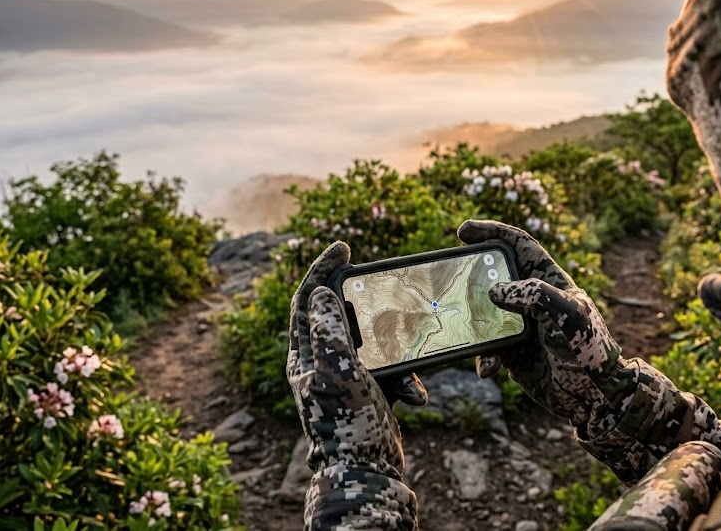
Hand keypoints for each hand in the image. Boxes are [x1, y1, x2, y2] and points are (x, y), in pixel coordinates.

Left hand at [287, 242, 424, 469]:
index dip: (322, 268)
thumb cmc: (347, 424)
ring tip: (408, 366)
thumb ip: (329, 330)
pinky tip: (416, 396)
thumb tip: (321, 292)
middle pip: (343, 315)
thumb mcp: (337, 371)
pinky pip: (393, 370)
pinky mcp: (371, 391)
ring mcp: (347, 376)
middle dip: (368, 305)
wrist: (367, 474)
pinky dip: (408, 379)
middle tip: (386, 289)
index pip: (308, 299)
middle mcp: (321, 362)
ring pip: (374, 342)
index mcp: (304, 354)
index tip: (343, 245)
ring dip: (397, 351)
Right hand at [457, 220, 622, 425]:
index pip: (518, 246)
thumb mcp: (568, 314)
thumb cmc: (590, 350)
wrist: (594, 396)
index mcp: (549, 281)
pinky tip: (489, 368)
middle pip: (494, 276)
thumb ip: (534, 295)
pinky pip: (486, 349)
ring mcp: (519, 326)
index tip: (463, 231)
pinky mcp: (512, 353)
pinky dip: (483, 357)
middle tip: (448, 272)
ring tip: (461, 326)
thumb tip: (494, 291)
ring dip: (471, 321)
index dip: (492, 232)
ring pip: (484, 314)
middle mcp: (532, 301)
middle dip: (470, 273)